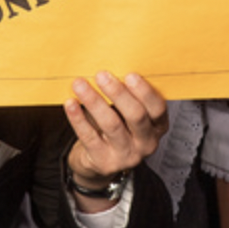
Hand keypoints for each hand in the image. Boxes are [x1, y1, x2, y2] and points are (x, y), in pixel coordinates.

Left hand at [64, 71, 167, 185]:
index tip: (130, 74)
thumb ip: (126, 96)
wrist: (100, 161)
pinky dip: (78, 118)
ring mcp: (126, 155)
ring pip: (111, 125)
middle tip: (101, 75)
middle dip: (118, 93)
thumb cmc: (117, 127)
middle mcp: (146, 143)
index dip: (144, 92)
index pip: (157, 108)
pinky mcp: (104, 162)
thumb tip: (110, 65)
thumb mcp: (127, 113)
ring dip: (94, 101)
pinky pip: (89, 137)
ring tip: (80, 84)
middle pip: (136, 116)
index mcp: (157, 126)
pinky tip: (71, 103)